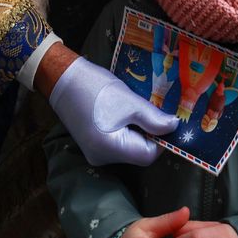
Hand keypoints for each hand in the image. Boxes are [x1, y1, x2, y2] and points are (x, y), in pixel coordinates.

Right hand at [48, 54, 176, 166]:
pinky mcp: (93, 145)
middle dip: (149, 133)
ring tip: (134, 109)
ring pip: (129, 148)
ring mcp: (95, 153)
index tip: (166, 120)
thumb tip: (174, 127)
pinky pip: (118, 143)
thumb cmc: (96, 88)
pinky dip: (126, 130)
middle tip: (151, 110)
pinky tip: (123, 113)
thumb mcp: (129, 102)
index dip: (162, 140)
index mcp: (110, 149)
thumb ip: (153, 118)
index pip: (148, 155)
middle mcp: (102, 158)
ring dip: (138, 130)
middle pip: (138, 153)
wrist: (62, 79)